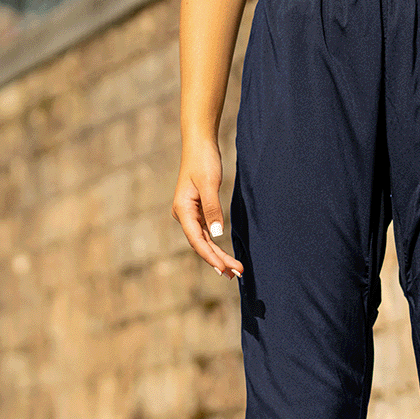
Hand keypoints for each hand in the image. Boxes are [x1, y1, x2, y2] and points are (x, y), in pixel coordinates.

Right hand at [171, 138, 244, 278]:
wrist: (199, 144)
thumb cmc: (203, 161)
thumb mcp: (209, 184)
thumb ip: (213, 209)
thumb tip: (217, 235)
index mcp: (183, 210)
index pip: (197, 240)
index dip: (210, 256)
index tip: (223, 269)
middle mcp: (184, 215)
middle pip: (202, 244)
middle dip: (218, 260)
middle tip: (236, 274)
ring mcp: (190, 214)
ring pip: (204, 241)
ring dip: (218, 256)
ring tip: (234, 271)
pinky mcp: (198, 211)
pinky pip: (207, 234)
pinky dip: (216, 246)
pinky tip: (225, 256)